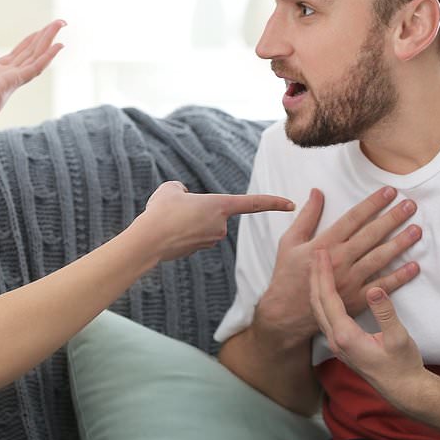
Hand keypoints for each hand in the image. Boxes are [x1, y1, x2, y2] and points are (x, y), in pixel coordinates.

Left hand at [0, 20, 65, 129]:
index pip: (15, 56)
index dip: (28, 43)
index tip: (38, 32)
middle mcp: (4, 77)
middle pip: (29, 52)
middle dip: (43, 36)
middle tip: (59, 23)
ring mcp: (10, 80)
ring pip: (35, 55)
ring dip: (49, 39)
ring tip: (61, 24)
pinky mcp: (13, 83)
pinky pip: (35, 67)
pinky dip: (48, 56)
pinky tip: (59, 46)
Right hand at [137, 181, 293, 261]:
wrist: (148, 241)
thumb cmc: (161, 211)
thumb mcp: (170, 189)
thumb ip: (182, 190)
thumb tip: (184, 198)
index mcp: (220, 206)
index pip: (253, 203)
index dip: (273, 202)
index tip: (290, 204)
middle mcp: (220, 225)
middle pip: (213, 211)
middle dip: (196, 208)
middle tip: (174, 209)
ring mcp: (210, 240)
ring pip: (200, 224)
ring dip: (187, 221)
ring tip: (167, 221)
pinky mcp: (198, 250)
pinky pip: (192, 235)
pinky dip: (181, 232)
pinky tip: (167, 233)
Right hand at [257, 187, 421, 339]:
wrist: (286, 313)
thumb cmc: (287, 275)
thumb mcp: (290, 242)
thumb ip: (306, 216)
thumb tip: (317, 192)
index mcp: (324, 245)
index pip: (353, 218)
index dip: (372, 204)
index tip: (389, 192)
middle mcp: (339, 261)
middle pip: (371, 235)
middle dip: (392, 218)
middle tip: (410, 206)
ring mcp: (350, 281)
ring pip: (380, 258)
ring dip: (400, 243)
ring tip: (416, 231)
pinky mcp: (356, 299)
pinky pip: (382, 286)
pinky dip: (399, 277)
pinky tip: (414, 266)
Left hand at [309, 249, 424, 398]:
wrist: (403, 390)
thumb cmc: (403, 366)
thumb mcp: (398, 338)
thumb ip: (385, 313)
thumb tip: (374, 289)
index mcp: (345, 336)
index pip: (328, 298)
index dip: (324, 274)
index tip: (322, 253)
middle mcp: (335, 340)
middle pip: (317, 302)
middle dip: (315, 276)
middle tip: (316, 253)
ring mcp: (337, 344)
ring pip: (319, 310)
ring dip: (318, 287)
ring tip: (318, 267)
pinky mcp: (342, 345)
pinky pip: (326, 316)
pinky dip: (324, 298)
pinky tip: (328, 290)